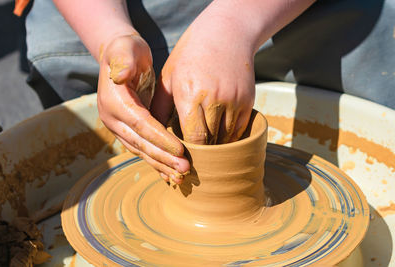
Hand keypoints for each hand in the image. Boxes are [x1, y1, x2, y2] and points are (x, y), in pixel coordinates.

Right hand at [97, 35, 189, 182]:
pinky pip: (142, 149)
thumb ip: (123, 60)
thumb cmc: (127, 50)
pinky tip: (169, 174)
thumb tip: (119, 77)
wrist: (121, 57)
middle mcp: (112, 119)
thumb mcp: (126, 48)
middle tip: (185, 169)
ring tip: (180, 177)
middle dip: (163, 158)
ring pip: (141, 151)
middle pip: (141, 143)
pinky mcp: (128, 131)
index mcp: (114, 101)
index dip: (160, 138)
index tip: (181, 149)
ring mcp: (118, 127)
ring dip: (161, 165)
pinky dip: (156, 162)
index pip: (140, 124)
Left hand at [151, 21, 254, 144]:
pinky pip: (240, 129)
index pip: (193, 137)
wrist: (225, 33)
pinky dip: (230, 137)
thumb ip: (159, 106)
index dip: (190, 151)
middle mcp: (214, 100)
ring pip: (227, 138)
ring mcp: (233, 101)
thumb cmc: (190, 55)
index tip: (183, 156)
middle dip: (202, 152)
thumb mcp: (168, 77)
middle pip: (211, 141)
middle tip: (193, 158)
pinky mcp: (247, 101)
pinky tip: (220, 136)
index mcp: (190, 95)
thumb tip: (152, 132)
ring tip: (206, 148)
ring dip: (216, 146)